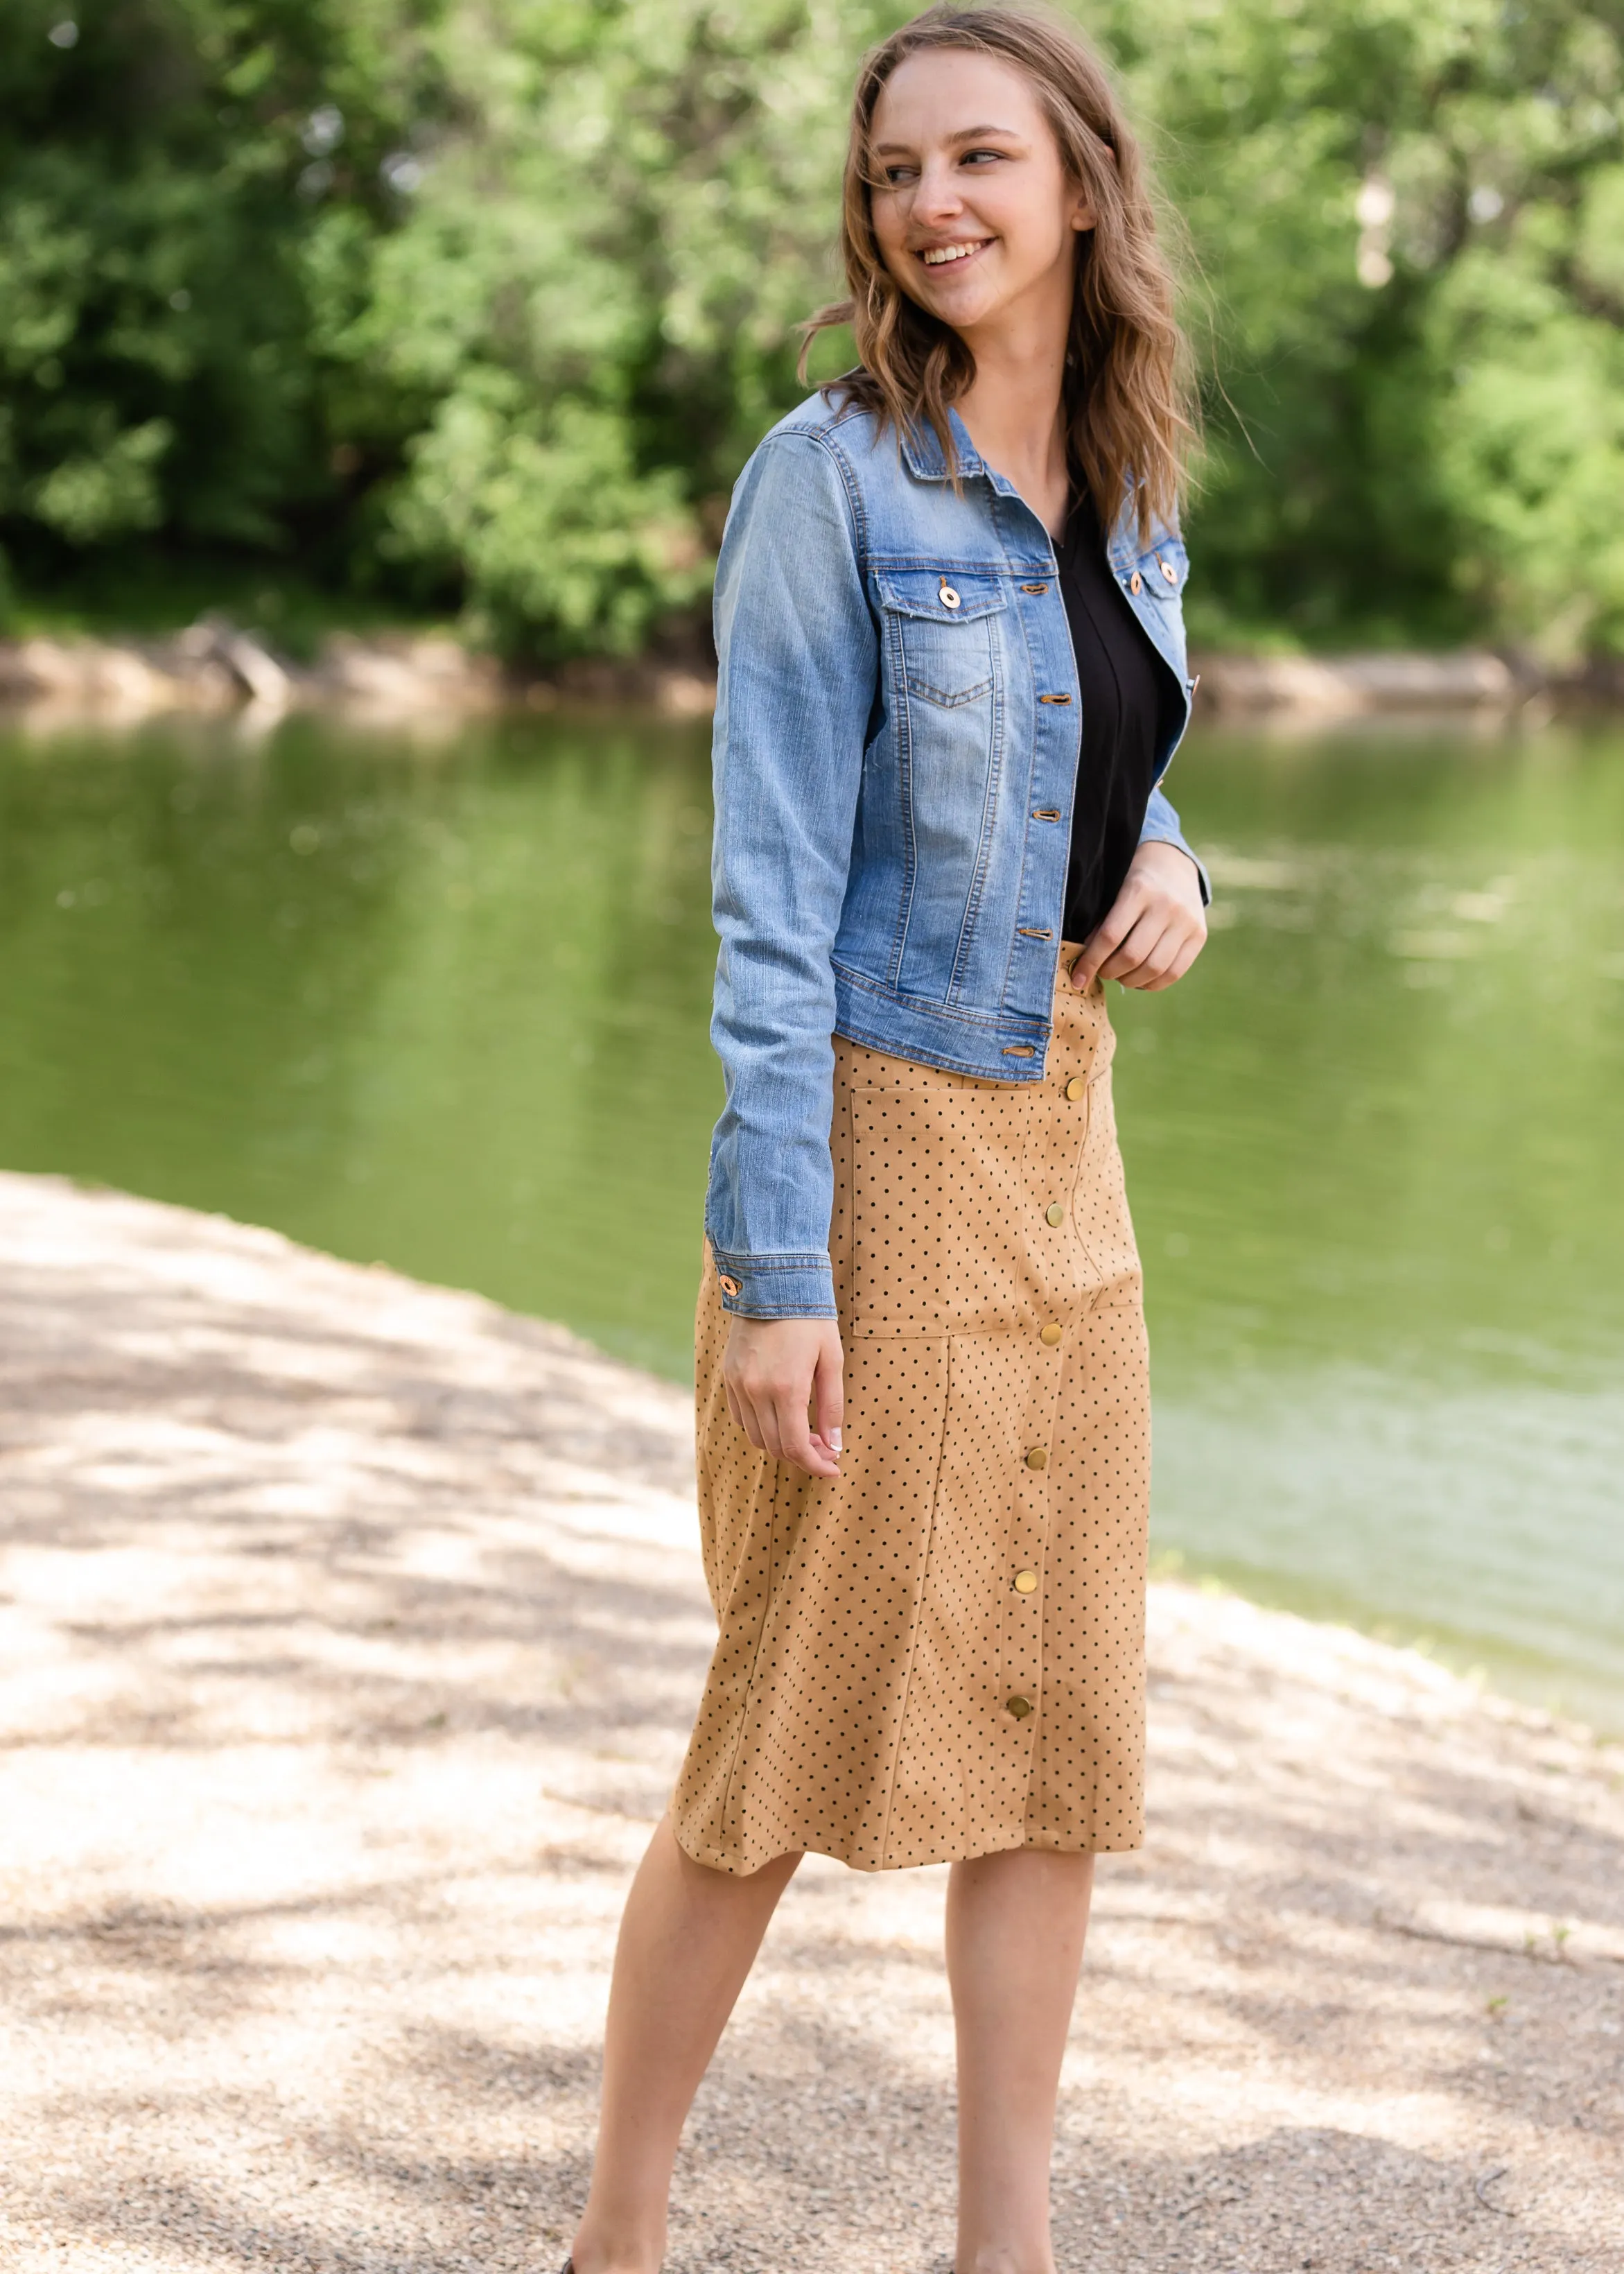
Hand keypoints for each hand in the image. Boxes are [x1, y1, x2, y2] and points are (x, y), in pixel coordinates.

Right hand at [722, 1316, 843, 1478]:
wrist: (771, 1283)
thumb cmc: (810, 1319)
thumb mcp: (831, 1359)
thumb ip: (832, 1405)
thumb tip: (835, 1445)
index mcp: (786, 1388)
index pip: (795, 1447)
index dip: (815, 1465)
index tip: (833, 1469)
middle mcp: (757, 1391)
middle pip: (775, 1447)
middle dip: (803, 1455)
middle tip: (825, 1448)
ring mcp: (738, 1385)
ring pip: (756, 1436)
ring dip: (781, 1443)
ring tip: (805, 1432)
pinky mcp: (728, 1377)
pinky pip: (742, 1418)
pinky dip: (761, 1427)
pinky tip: (780, 1415)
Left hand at [1070, 840, 1206, 992]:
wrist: (1174, 862)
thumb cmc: (1133, 879)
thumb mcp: (1114, 889)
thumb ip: (1101, 922)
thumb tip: (1086, 963)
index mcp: (1139, 890)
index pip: (1110, 936)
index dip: (1091, 962)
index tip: (1077, 978)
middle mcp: (1167, 905)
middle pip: (1133, 956)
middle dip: (1109, 972)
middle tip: (1101, 972)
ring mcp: (1186, 921)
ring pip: (1154, 968)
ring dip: (1130, 981)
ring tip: (1119, 976)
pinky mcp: (1199, 935)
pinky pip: (1175, 972)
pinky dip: (1152, 984)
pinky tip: (1139, 979)